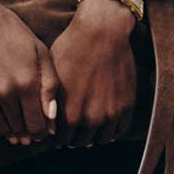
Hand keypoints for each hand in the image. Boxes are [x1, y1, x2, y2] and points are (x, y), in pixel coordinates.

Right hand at [0, 0, 58, 145]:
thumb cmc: (13, 33)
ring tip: (20, 131)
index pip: (38, 124)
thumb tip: (51, 119)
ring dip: (14, 134)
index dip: (43, 132)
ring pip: (4, 130)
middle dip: (30, 135)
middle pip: (21, 130)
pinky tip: (2, 128)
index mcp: (27, 82)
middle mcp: (6, 93)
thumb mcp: (40, 52)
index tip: (45, 131)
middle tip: (34, 134)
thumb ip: (49, 86)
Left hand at [50, 0, 136, 148]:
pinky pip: (118, 131)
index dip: (56, 135)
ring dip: (92, 135)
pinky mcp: (127, 107)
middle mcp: (90, 119)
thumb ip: (49, 104)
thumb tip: (46, 124)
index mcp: (68, 113)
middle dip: (72, 137)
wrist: (102, 31)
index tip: (56, 130)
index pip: (59, 140)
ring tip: (87, 126)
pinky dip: (110, 131)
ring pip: (99, 140)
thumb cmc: (71, 49)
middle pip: (78, 142)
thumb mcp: (51, 78)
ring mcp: (111, 114)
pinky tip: (103, 122)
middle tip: (70, 129)